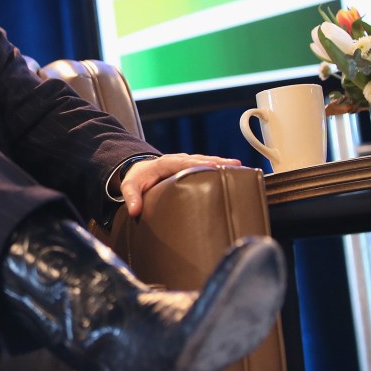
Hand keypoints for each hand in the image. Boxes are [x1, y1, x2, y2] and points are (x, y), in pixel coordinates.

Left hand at [120, 153, 240, 216]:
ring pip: (206, 160)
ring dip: (222, 163)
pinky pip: (206, 164)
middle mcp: (179, 159)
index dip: (200, 164)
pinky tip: (233, 172)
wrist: (137, 170)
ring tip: (241, 168)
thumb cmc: (136, 179)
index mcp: (166, 163)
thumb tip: (134, 211)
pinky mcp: (190, 166)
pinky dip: (219, 167)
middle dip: (218, 162)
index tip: (215, 167)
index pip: (185, 162)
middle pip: (201, 159)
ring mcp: (186, 161)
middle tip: (237, 166)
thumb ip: (131, 197)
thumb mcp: (129, 187)